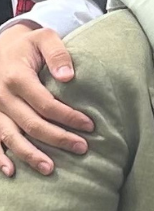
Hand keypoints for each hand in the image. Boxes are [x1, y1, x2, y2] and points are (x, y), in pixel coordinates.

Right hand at [0, 25, 91, 177]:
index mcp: (17, 77)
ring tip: (50, 168)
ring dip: (30, 155)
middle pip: (31, 124)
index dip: (68, 116)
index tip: (89, 125)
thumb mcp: (44, 38)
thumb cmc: (27, 45)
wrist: (2, 47)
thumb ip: (57, 53)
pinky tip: (11, 172)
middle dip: (58, 138)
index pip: (46, 104)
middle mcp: (2, 96)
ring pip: (11, 137)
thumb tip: (68, 77)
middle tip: (82, 148)